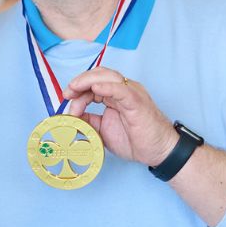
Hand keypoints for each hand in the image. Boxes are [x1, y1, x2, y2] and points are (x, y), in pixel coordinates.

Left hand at [64, 68, 178, 166]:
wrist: (158, 151)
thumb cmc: (137, 140)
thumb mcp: (103, 130)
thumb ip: (89, 120)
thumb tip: (71, 116)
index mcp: (117, 95)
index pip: (94, 83)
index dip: (78, 89)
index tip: (67, 101)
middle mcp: (124, 90)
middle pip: (99, 74)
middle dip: (79, 82)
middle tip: (67, 94)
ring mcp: (132, 94)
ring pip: (108, 77)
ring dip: (88, 81)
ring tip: (74, 90)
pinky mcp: (137, 102)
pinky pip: (121, 90)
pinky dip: (107, 86)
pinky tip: (95, 88)